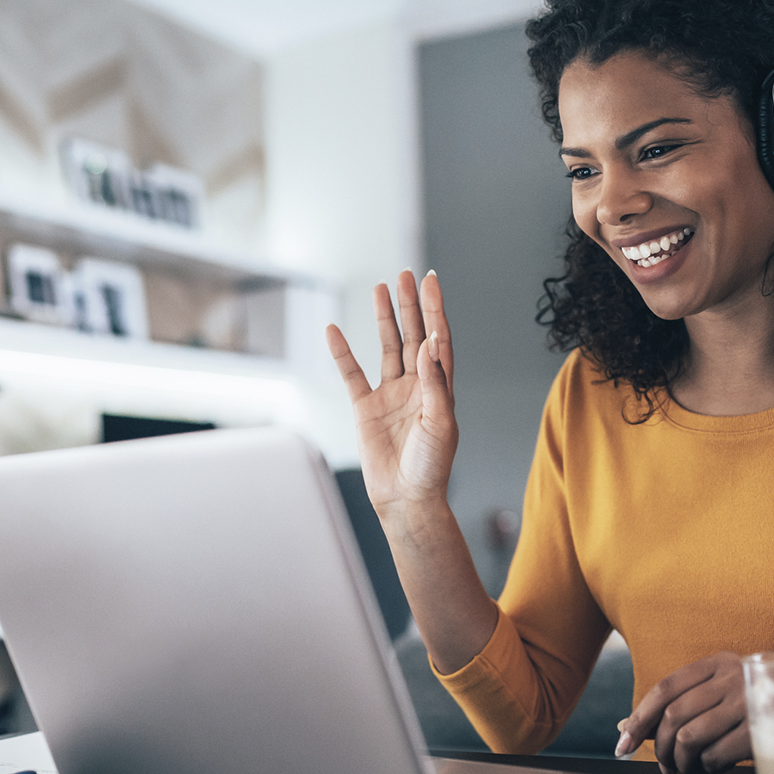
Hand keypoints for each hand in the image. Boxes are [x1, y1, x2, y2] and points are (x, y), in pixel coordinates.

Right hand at [326, 269, 456, 520]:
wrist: (406, 499)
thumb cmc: (431, 466)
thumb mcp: (440, 422)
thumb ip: (434, 381)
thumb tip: (429, 342)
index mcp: (439, 387)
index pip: (438, 339)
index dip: (435, 309)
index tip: (431, 281)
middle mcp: (416, 386)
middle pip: (412, 335)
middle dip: (410, 305)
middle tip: (405, 275)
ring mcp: (389, 395)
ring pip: (386, 347)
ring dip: (384, 318)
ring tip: (380, 288)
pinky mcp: (365, 409)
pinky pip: (352, 374)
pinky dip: (342, 353)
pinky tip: (333, 330)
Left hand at [616, 651, 749, 773]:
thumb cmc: (752, 707)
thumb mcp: (718, 695)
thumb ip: (677, 706)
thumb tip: (625, 727)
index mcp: (718, 664)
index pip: (665, 688)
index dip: (639, 718)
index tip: (623, 743)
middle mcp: (733, 677)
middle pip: (673, 714)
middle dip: (660, 747)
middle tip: (665, 765)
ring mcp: (749, 703)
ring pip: (689, 737)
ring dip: (680, 761)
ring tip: (685, 768)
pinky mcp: (760, 732)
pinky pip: (715, 755)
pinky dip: (706, 768)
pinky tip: (712, 767)